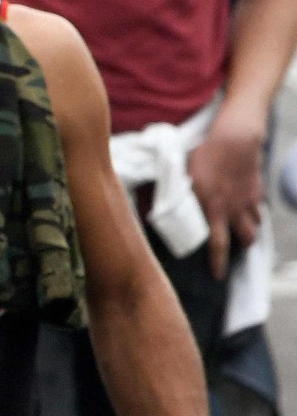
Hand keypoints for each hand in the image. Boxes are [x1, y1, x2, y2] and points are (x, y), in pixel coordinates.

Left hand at [188, 109, 264, 279]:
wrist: (235, 138)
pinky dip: (254, 209)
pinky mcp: (257, 187)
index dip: (218, 263)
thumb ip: (176, 194)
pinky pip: (259, 205)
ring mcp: (249, 199)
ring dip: (250, 229)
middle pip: (247, 238)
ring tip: (243, 230)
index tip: (218, 277)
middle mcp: (234, 209)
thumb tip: (156, 206)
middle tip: (237, 251)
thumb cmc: (205, 156)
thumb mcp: (183, 176)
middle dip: (243, 247)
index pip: (218, 244)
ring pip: (256, 224)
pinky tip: (247, 207)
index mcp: (214, 209)